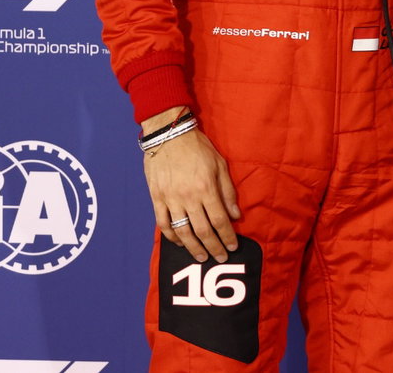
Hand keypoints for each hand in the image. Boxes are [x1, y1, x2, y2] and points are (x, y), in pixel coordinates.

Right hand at [144, 125, 240, 262]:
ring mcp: (171, 199)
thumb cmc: (198, 148)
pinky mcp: (157, 198)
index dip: (227, 237)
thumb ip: (227, 191)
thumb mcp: (220, 164)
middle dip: (213, 247)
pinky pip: (163, 223)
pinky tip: (179, 242)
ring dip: (193, 248)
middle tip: (220, 258)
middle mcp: (189, 197)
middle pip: (203, 230)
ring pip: (183, 231)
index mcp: (207, 188)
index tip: (232, 247)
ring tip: (201, 257)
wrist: (168, 134)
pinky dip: (171, 236)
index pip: (219, 220)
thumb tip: (235, 215)